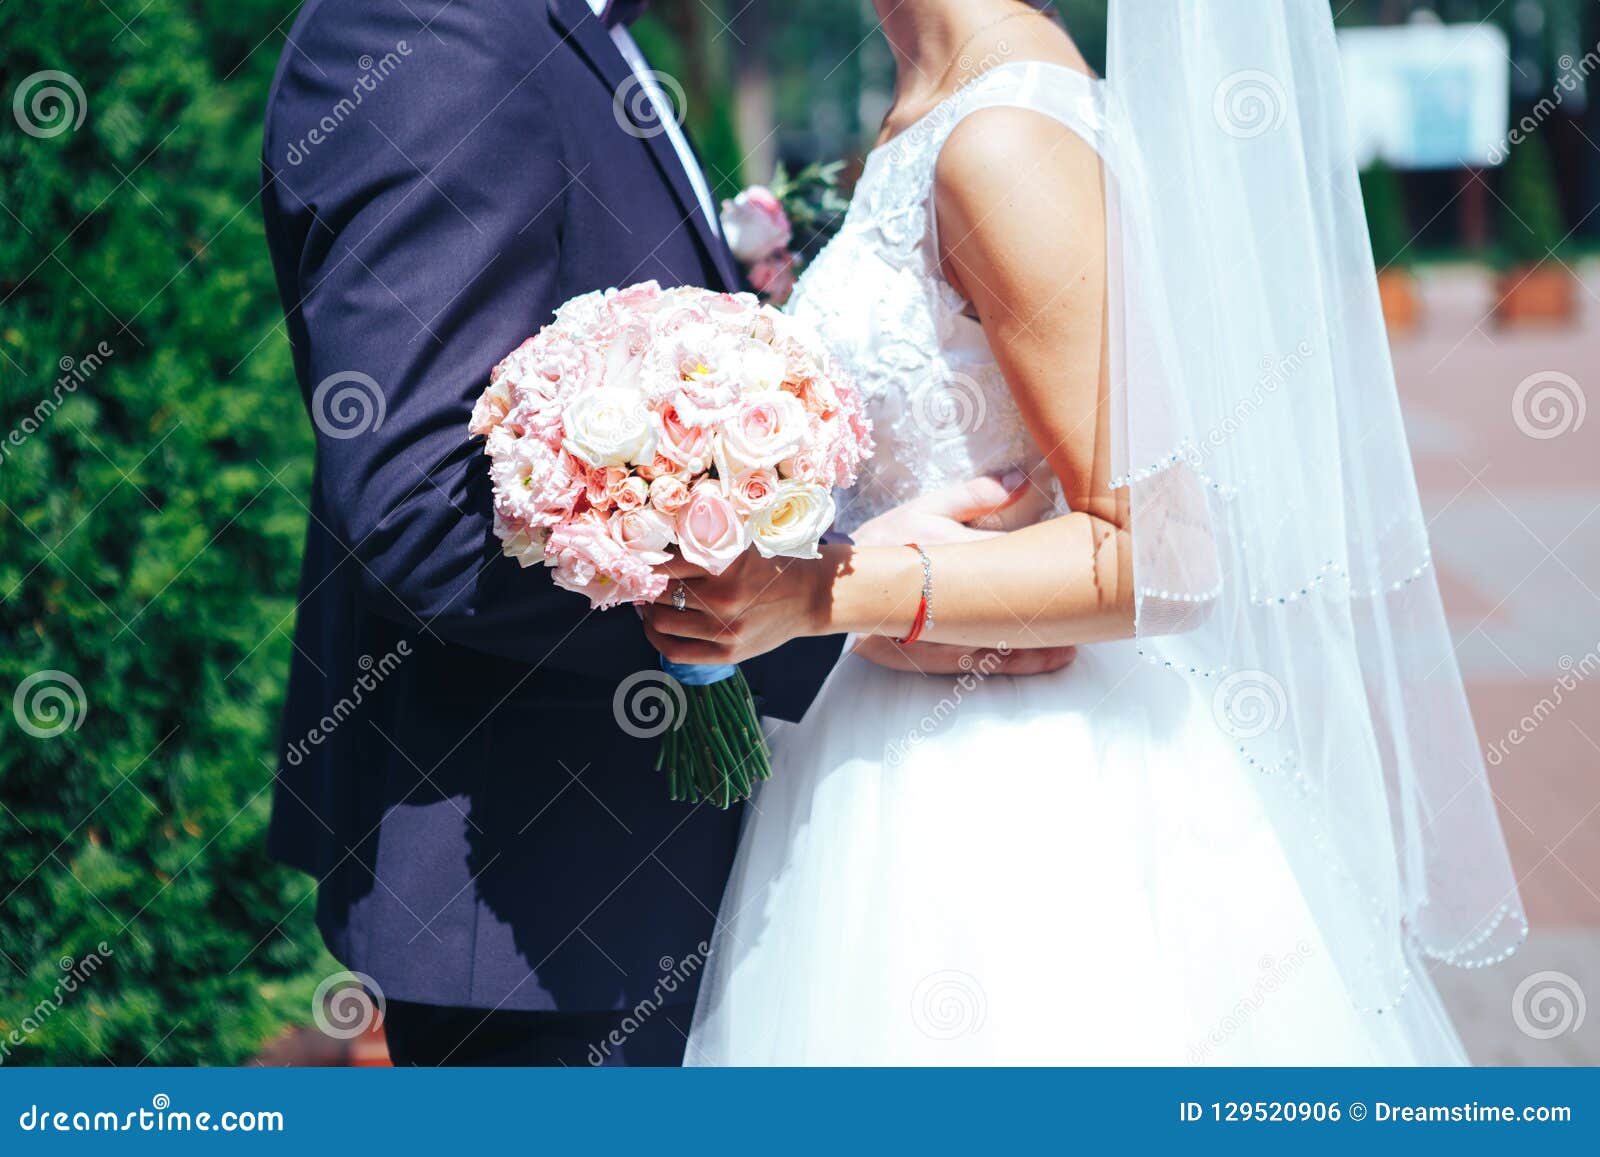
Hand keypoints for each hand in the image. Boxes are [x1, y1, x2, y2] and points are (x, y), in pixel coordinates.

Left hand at [640, 552, 822, 666]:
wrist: (810, 596)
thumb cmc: (772, 564)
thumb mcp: (741, 544)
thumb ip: (704, 542)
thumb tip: (654, 544)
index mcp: (725, 565)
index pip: (664, 564)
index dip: (641, 562)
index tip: (632, 558)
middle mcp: (723, 598)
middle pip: (659, 593)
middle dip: (642, 585)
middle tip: (637, 579)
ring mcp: (725, 630)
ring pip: (661, 622)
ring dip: (646, 610)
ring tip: (645, 600)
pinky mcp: (727, 654)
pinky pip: (675, 652)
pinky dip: (655, 639)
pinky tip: (653, 627)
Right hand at [850, 470, 1075, 675]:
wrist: (834, 588)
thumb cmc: (883, 544)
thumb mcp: (923, 508)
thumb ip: (973, 494)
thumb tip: (1021, 479)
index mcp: (957, 550)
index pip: (1017, 553)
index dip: (1053, 556)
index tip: (1086, 556)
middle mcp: (952, 593)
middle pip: (1016, 602)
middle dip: (1055, 608)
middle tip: (1093, 613)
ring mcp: (942, 628)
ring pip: (1001, 641)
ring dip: (1039, 645)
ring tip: (1071, 649)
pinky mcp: (930, 654)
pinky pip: (978, 663)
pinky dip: (1011, 664)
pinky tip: (1039, 662)